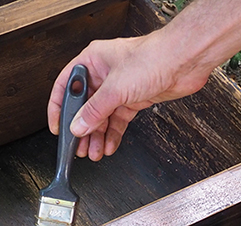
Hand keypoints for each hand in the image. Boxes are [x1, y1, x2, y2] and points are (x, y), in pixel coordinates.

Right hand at [47, 34, 211, 160]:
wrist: (183, 62)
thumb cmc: (152, 58)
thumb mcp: (115, 88)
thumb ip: (94, 111)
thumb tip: (78, 126)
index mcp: (92, 61)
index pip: (66, 87)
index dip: (59, 108)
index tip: (57, 128)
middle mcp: (104, 74)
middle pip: (85, 106)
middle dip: (83, 129)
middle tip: (79, 147)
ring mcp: (120, 87)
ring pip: (102, 116)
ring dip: (98, 136)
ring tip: (93, 152)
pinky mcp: (135, 99)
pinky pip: (118, 120)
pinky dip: (113, 134)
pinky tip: (109, 145)